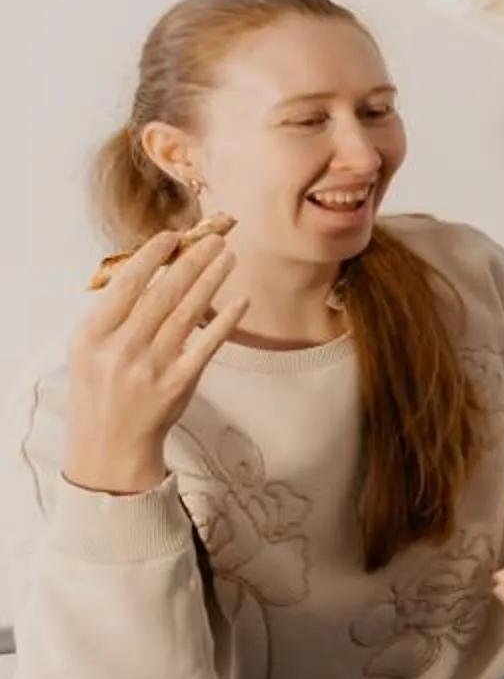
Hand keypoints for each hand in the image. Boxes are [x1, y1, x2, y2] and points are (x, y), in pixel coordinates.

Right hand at [63, 224, 245, 493]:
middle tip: (215, 237)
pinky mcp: (180, 382)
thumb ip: (112, 312)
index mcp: (93, 334)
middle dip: (192, 260)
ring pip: (188, 312)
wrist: (109, 443)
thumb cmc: (100, 385)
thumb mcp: (88, 348)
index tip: (173, 236)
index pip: (127, 284)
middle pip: (163, 293)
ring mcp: (153, 366)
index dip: (152, 256)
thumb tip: (147, 268)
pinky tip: (241, 300)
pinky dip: (225, 321)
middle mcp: (122, 347)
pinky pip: (207, 345)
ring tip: (229, 256)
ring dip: (212, 280)